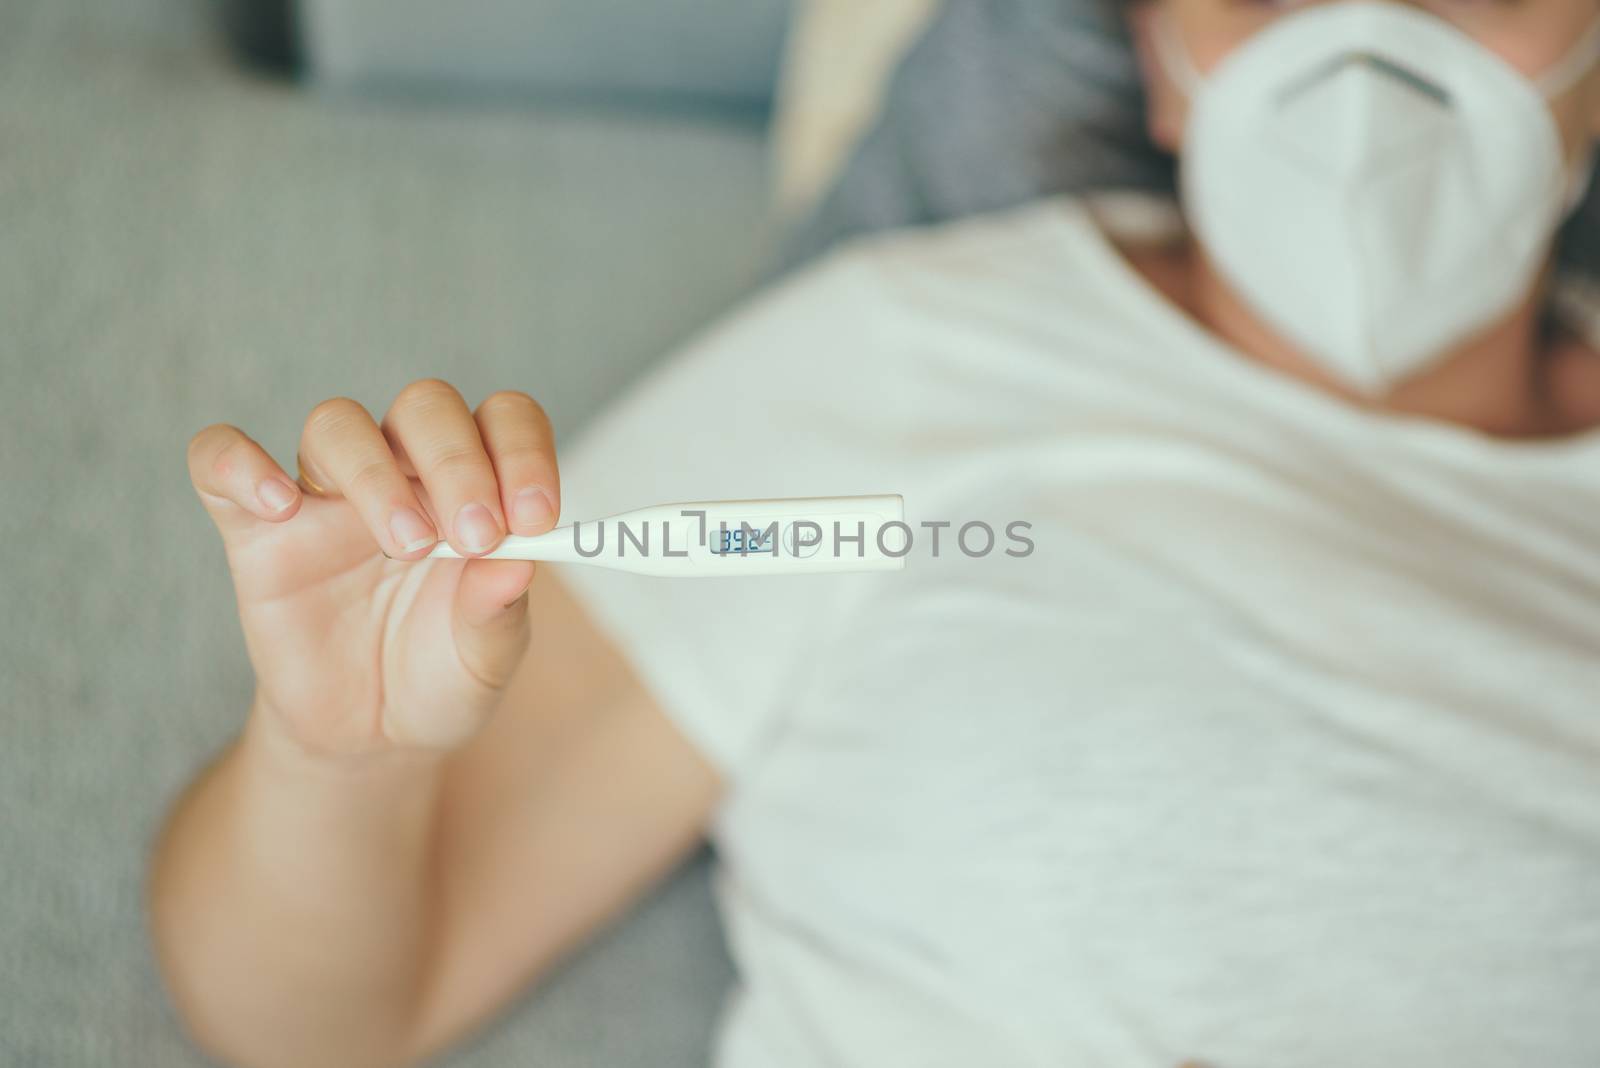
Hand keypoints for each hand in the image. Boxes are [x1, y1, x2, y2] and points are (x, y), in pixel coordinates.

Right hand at [187, 379, 559, 757]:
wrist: (370, 735)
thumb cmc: (439, 675)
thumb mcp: (486, 658)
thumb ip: (499, 610)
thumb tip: (521, 563)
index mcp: (475, 484)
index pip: (502, 421)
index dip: (522, 452)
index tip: (536, 516)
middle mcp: (404, 472)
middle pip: (425, 408)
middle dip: (457, 462)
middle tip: (476, 534)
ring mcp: (328, 495)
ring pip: (339, 425)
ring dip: (377, 475)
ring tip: (407, 546)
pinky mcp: (256, 530)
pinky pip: (221, 460)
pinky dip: (240, 463)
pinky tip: (280, 504)